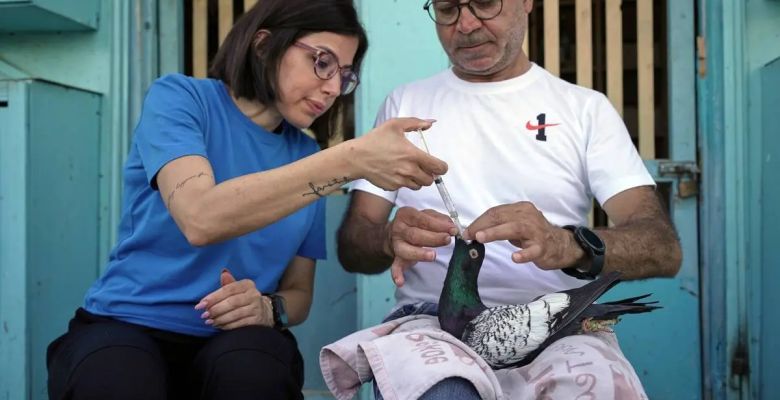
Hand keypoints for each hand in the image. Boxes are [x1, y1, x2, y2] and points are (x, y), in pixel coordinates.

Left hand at [194, 269, 273, 328]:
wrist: (263, 311)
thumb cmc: (244, 299)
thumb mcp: (237, 289)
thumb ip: (228, 284)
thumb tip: (223, 273)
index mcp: (247, 284)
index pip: (228, 290)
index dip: (213, 297)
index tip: (201, 304)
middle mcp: (254, 294)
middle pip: (231, 302)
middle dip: (215, 309)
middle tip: (204, 315)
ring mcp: (257, 308)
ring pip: (235, 314)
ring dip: (220, 319)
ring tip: (209, 321)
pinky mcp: (257, 320)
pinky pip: (239, 324)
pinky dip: (227, 326)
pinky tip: (219, 326)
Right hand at [351, 118, 447, 190]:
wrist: (357, 157)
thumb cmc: (375, 139)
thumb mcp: (395, 124)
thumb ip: (416, 123)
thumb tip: (431, 122)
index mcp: (413, 155)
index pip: (439, 167)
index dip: (442, 167)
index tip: (439, 166)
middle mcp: (409, 170)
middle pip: (430, 180)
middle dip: (430, 174)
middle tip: (423, 167)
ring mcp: (400, 181)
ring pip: (418, 186)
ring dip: (418, 179)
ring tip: (410, 170)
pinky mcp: (392, 187)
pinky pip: (404, 187)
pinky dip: (404, 182)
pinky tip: (396, 172)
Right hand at [387, 207, 457, 286]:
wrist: (395, 233)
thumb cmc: (416, 222)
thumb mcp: (426, 214)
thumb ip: (439, 219)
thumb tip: (451, 225)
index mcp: (406, 215)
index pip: (422, 219)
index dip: (438, 225)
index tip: (452, 229)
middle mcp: (399, 229)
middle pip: (415, 235)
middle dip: (433, 238)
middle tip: (447, 240)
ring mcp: (396, 244)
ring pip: (406, 250)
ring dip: (419, 254)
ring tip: (433, 256)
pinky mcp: (396, 257)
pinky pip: (395, 266)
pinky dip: (397, 274)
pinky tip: (401, 282)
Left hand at [463, 202, 582, 268]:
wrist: (560, 245)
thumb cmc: (533, 234)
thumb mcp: (516, 225)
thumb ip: (499, 225)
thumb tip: (474, 231)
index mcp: (520, 209)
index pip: (496, 212)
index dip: (479, 221)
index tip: (467, 231)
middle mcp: (528, 216)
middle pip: (502, 217)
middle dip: (482, 226)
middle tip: (469, 235)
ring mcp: (536, 231)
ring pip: (515, 229)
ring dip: (496, 233)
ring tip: (481, 238)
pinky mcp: (543, 247)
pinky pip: (533, 250)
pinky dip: (524, 253)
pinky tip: (514, 257)